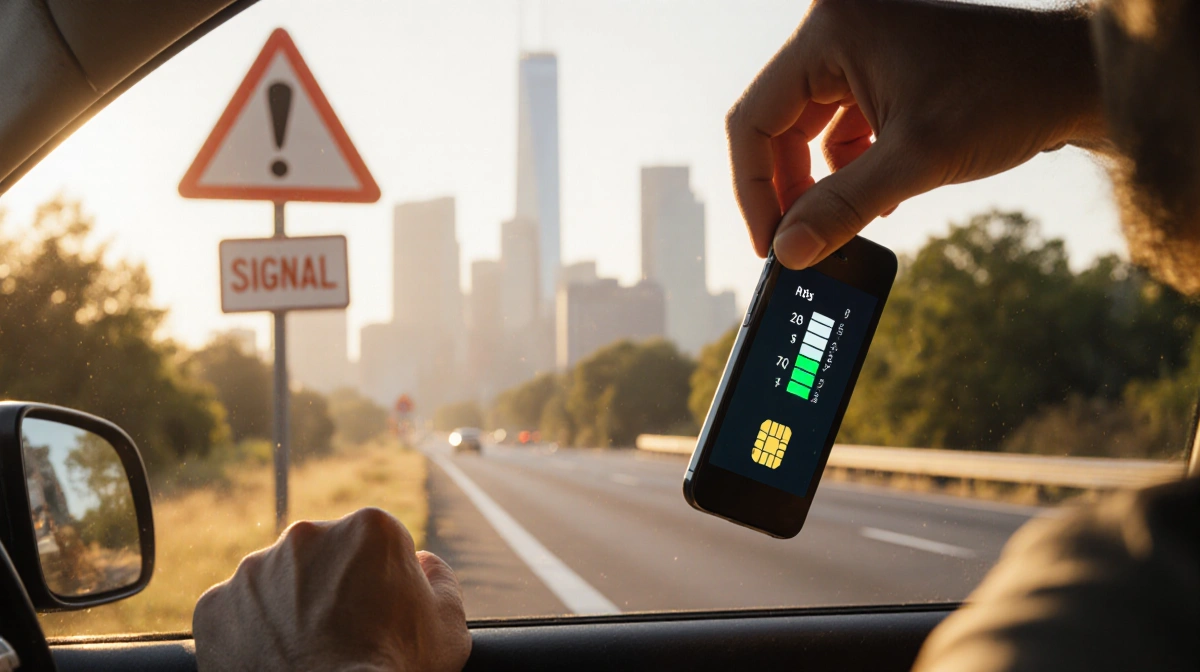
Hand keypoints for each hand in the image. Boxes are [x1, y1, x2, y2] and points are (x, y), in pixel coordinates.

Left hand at [193, 508, 469, 671]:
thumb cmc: (396, 671)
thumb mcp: (449, 625)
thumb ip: (440, 578)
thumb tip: (423, 563)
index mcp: (369, 527)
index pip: (378, 546)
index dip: (384, 584)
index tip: (382, 616)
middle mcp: (306, 534)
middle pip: (325, 557)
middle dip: (333, 588)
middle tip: (345, 637)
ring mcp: (254, 569)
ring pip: (278, 582)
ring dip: (290, 608)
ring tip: (308, 653)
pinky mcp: (215, 604)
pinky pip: (237, 613)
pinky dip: (251, 633)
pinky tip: (276, 661)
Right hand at [727, 0, 1107, 268]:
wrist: (1078, 78)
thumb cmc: (1008, 98)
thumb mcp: (915, 161)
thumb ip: (841, 208)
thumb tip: (787, 253)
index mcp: (832, 30)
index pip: (755, 118)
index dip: (753, 189)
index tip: (768, 242)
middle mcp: (837, 27)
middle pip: (776, 124)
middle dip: (788, 188)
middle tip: (799, 242)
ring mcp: (859, 44)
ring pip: (806, 128)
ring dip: (820, 181)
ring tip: (841, 222)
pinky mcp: (880, 63)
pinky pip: (840, 123)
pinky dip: (849, 164)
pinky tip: (876, 195)